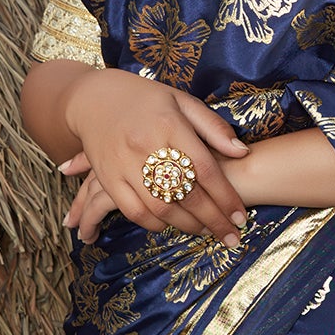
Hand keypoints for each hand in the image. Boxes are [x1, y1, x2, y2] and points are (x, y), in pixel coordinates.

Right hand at [56, 68, 251, 240]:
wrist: (93, 98)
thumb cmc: (145, 99)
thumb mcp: (182, 102)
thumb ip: (213, 127)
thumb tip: (242, 152)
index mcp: (170, 125)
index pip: (205, 169)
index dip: (226, 197)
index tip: (241, 216)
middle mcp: (147, 146)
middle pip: (187, 193)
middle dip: (213, 219)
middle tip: (231, 236)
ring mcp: (124, 164)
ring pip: (161, 207)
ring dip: (187, 225)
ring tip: (206, 232)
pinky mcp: (107, 177)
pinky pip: (133, 210)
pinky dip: (154, 223)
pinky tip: (170, 224)